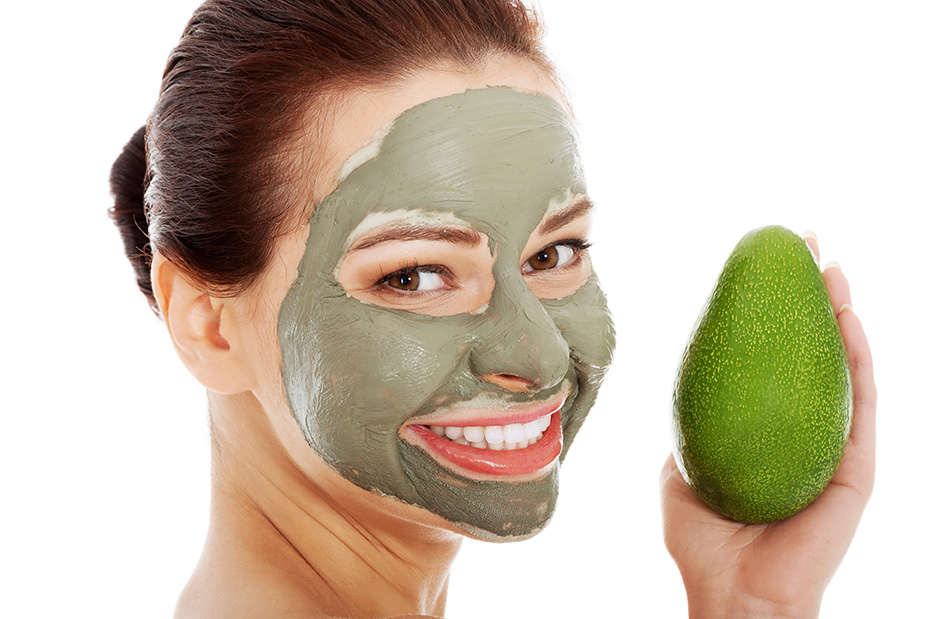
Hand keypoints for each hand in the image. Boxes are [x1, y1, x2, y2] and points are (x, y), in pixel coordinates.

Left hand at [660, 233, 876, 617]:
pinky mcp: (858, 466)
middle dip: (811, 295)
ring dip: (840, 312)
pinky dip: (857, 358)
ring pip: (844, 367)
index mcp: (769, 432)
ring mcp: (834, 446)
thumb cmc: (705, 544)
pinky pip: (860, 403)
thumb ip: (687, 434)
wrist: (734, 596)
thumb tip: (681, 395)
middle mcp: (805, 432)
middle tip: (804, 244)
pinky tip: (848, 318)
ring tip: (829, 265)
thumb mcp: (680, 475)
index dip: (771, 314)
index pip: (772, 362)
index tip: (764, 266)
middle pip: (813, 352)